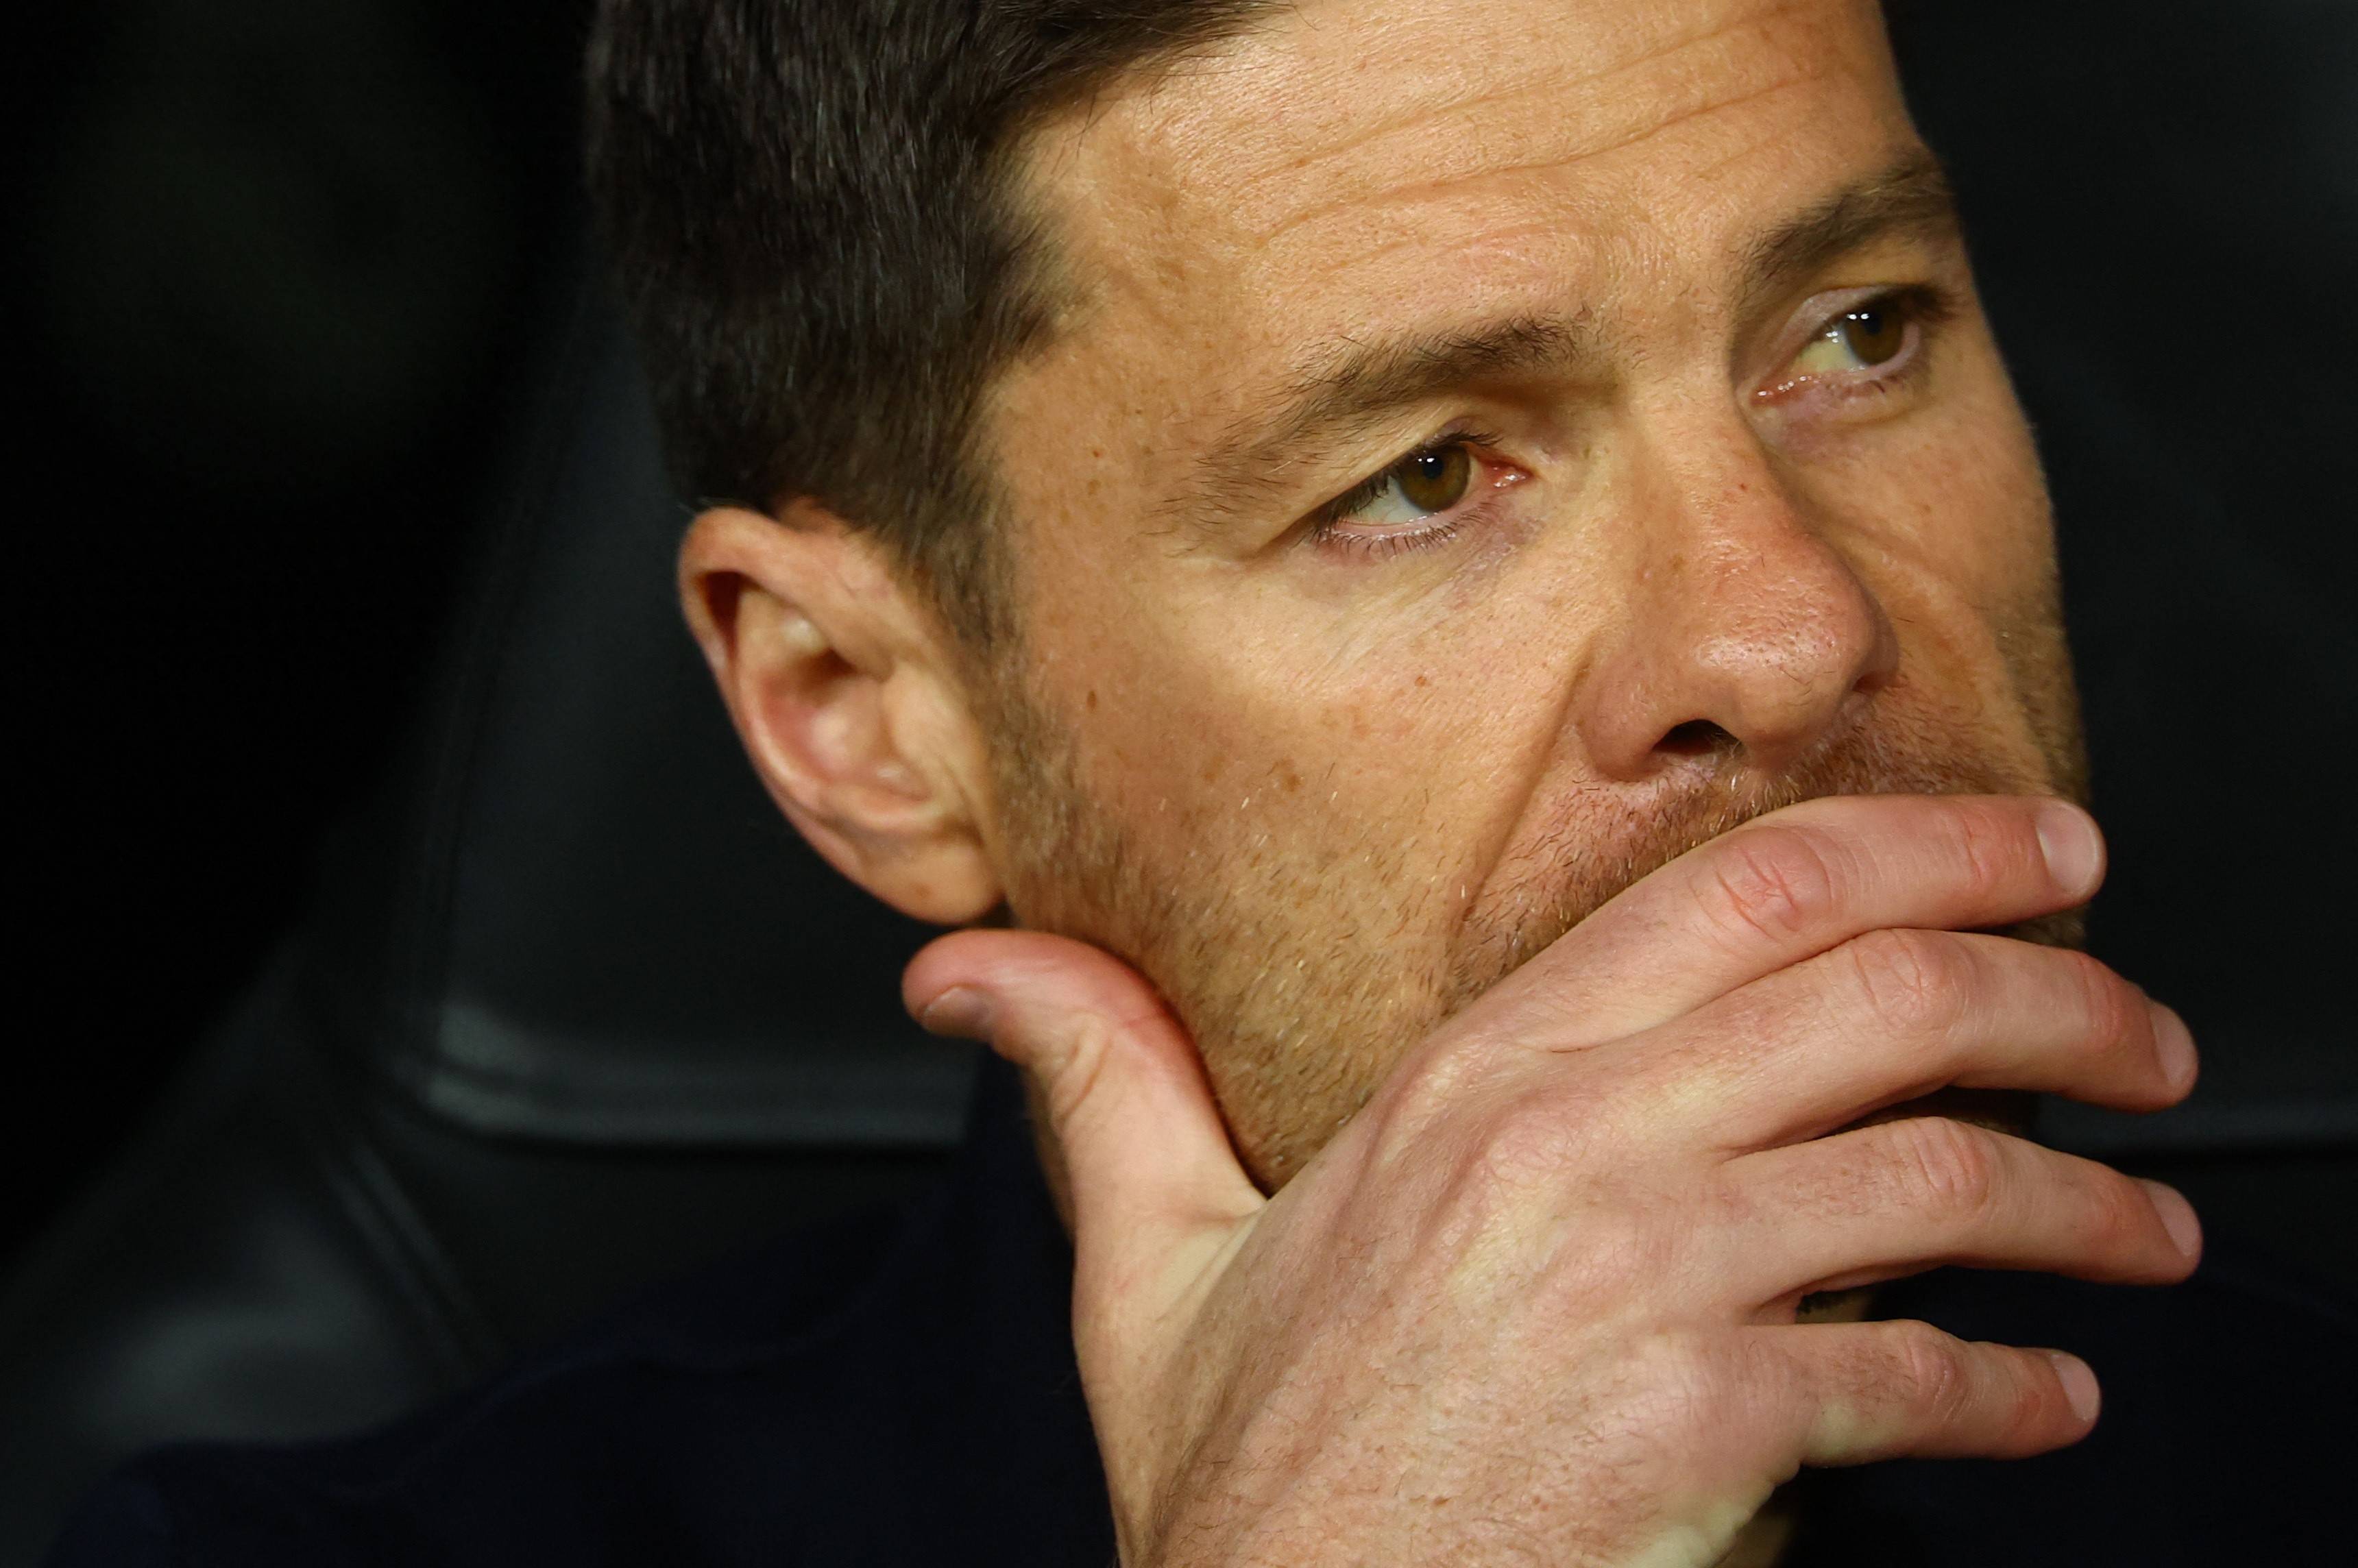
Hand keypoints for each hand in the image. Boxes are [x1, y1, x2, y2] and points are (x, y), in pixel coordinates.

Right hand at [905, 795, 2201, 1566]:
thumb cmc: (1244, 1477)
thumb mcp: (1143, 1258)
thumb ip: (1094, 1078)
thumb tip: (964, 969)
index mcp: (1470, 1080)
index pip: (1745, 896)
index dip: (1923, 853)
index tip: (2038, 858)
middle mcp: (1569, 1146)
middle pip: (1874, 995)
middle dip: (2054, 987)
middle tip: (2146, 1021)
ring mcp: (1643, 1280)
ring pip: (1933, 1175)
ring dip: (2083, 1199)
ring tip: (2150, 1223)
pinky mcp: (1701, 1428)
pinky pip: (1916, 1376)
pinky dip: (2016, 1385)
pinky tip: (2054, 1396)